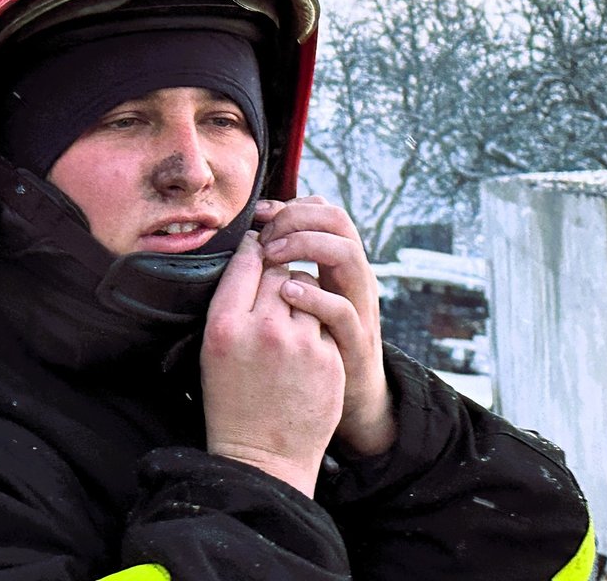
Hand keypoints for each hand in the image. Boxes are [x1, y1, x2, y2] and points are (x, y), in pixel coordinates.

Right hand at [200, 231, 344, 496]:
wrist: (263, 458)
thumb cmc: (232, 402)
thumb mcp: (213, 350)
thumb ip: (231, 304)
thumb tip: (255, 253)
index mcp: (224, 325)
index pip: (246, 260)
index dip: (254, 248)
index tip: (258, 249)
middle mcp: (262, 328)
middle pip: (280, 268)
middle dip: (279, 271)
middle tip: (275, 287)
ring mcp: (299, 342)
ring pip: (308, 286)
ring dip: (302, 292)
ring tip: (291, 315)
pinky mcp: (328, 356)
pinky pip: (326, 315)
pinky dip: (318, 319)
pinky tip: (306, 341)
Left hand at [254, 197, 395, 456]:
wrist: (345, 402)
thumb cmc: (310, 350)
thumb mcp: (299, 300)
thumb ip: (282, 270)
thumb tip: (247, 237)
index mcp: (337, 264)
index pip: (324, 211)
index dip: (291, 205)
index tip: (260, 213)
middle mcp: (352, 277)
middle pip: (337, 221)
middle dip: (297, 218)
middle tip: (265, 234)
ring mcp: (359, 306)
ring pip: (346, 252)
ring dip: (305, 245)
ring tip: (273, 255)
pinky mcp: (356, 341)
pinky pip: (341, 308)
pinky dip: (314, 295)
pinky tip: (287, 293)